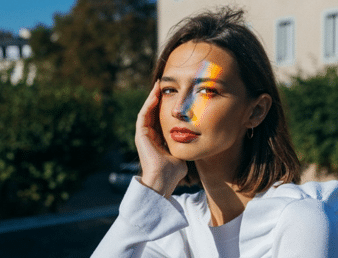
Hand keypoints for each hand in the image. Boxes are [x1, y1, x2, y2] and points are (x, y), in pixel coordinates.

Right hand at [135, 80, 187, 197]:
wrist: (164, 180)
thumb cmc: (174, 171)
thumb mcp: (182, 152)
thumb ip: (185, 145)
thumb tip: (195, 140)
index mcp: (158, 140)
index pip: (160, 118)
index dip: (166, 106)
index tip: (173, 95)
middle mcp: (149, 136)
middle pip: (153, 112)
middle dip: (158, 98)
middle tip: (163, 85)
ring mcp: (144, 135)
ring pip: (147, 111)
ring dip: (152, 98)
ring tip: (158, 86)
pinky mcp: (140, 135)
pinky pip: (144, 115)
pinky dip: (149, 104)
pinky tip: (155, 95)